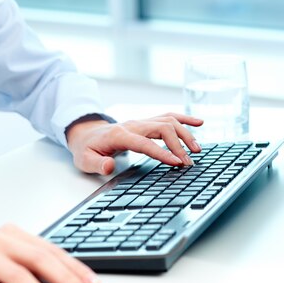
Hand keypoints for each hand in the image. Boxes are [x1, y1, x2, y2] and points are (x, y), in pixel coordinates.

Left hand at [66, 112, 203, 174]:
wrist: (86, 135)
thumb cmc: (87, 149)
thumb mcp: (84, 160)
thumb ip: (97, 164)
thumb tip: (109, 166)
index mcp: (119, 134)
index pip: (144, 143)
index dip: (162, 152)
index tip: (177, 163)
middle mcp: (133, 125)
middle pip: (162, 128)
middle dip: (178, 145)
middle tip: (189, 163)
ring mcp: (141, 122)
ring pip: (168, 121)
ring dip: (185, 133)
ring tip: (197, 150)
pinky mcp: (147, 123)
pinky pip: (168, 116)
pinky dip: (184, 118)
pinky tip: (199, 123)